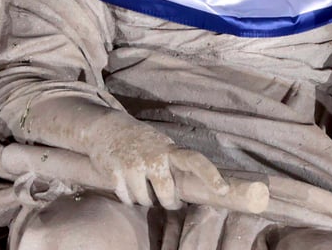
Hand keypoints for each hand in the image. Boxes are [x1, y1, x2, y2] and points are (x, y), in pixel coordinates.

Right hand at [89, 125, 227, 208]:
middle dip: (168, 202)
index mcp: (169, 150)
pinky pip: (127, 199)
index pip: (195, 161)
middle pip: (166, 194)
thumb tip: (192, 187)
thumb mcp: (161, 145)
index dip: (210, 176)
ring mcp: (133, 165)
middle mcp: (153, 157)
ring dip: (145, 199)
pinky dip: (129, 198)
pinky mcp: (115, 172)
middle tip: (169, 201)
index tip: (223, 190)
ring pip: (145, 200)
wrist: (108, 128)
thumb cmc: (141, 141)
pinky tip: (129, 188)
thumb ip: (173, 162)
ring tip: (143, 187)